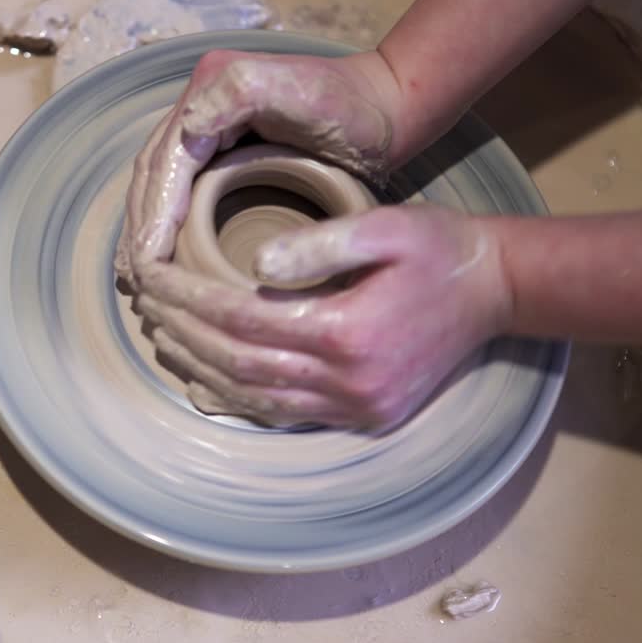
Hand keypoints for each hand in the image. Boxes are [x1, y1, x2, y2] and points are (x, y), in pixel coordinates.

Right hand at [115, 49, 401, 285]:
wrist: (387, 107)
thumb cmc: (354, 106)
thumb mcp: (305, 93)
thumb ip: (244, 93)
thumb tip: (189, 127)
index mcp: (210, 86)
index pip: (168, 161)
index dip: (154, 214)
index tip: (148, 263)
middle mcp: (200, 104)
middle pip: (154, 174)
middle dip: (141, 226)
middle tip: (135, 280)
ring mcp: (208, 126)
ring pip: (160, 184)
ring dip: (144, 229)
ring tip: (137, 277)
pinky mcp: (220, 149)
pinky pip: (179, 189)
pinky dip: (163, 224)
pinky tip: (160, 257)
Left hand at [134, 205, 511, 430]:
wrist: (497, 290)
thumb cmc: (438, 247)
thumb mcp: (386, 226)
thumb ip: (320, 243)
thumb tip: (255, 261)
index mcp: (346, 332)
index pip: (240, 318)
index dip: (188, 298)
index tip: (153, 276)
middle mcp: (347, 382)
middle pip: (237, 362)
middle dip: (182, 332)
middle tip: (144, 303)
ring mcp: (356, 407)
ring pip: (254, 397)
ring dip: (200, 368)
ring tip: (161, 335)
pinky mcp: (363, 416)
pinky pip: (283, 413)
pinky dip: (237, 395)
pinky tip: (205, 374)